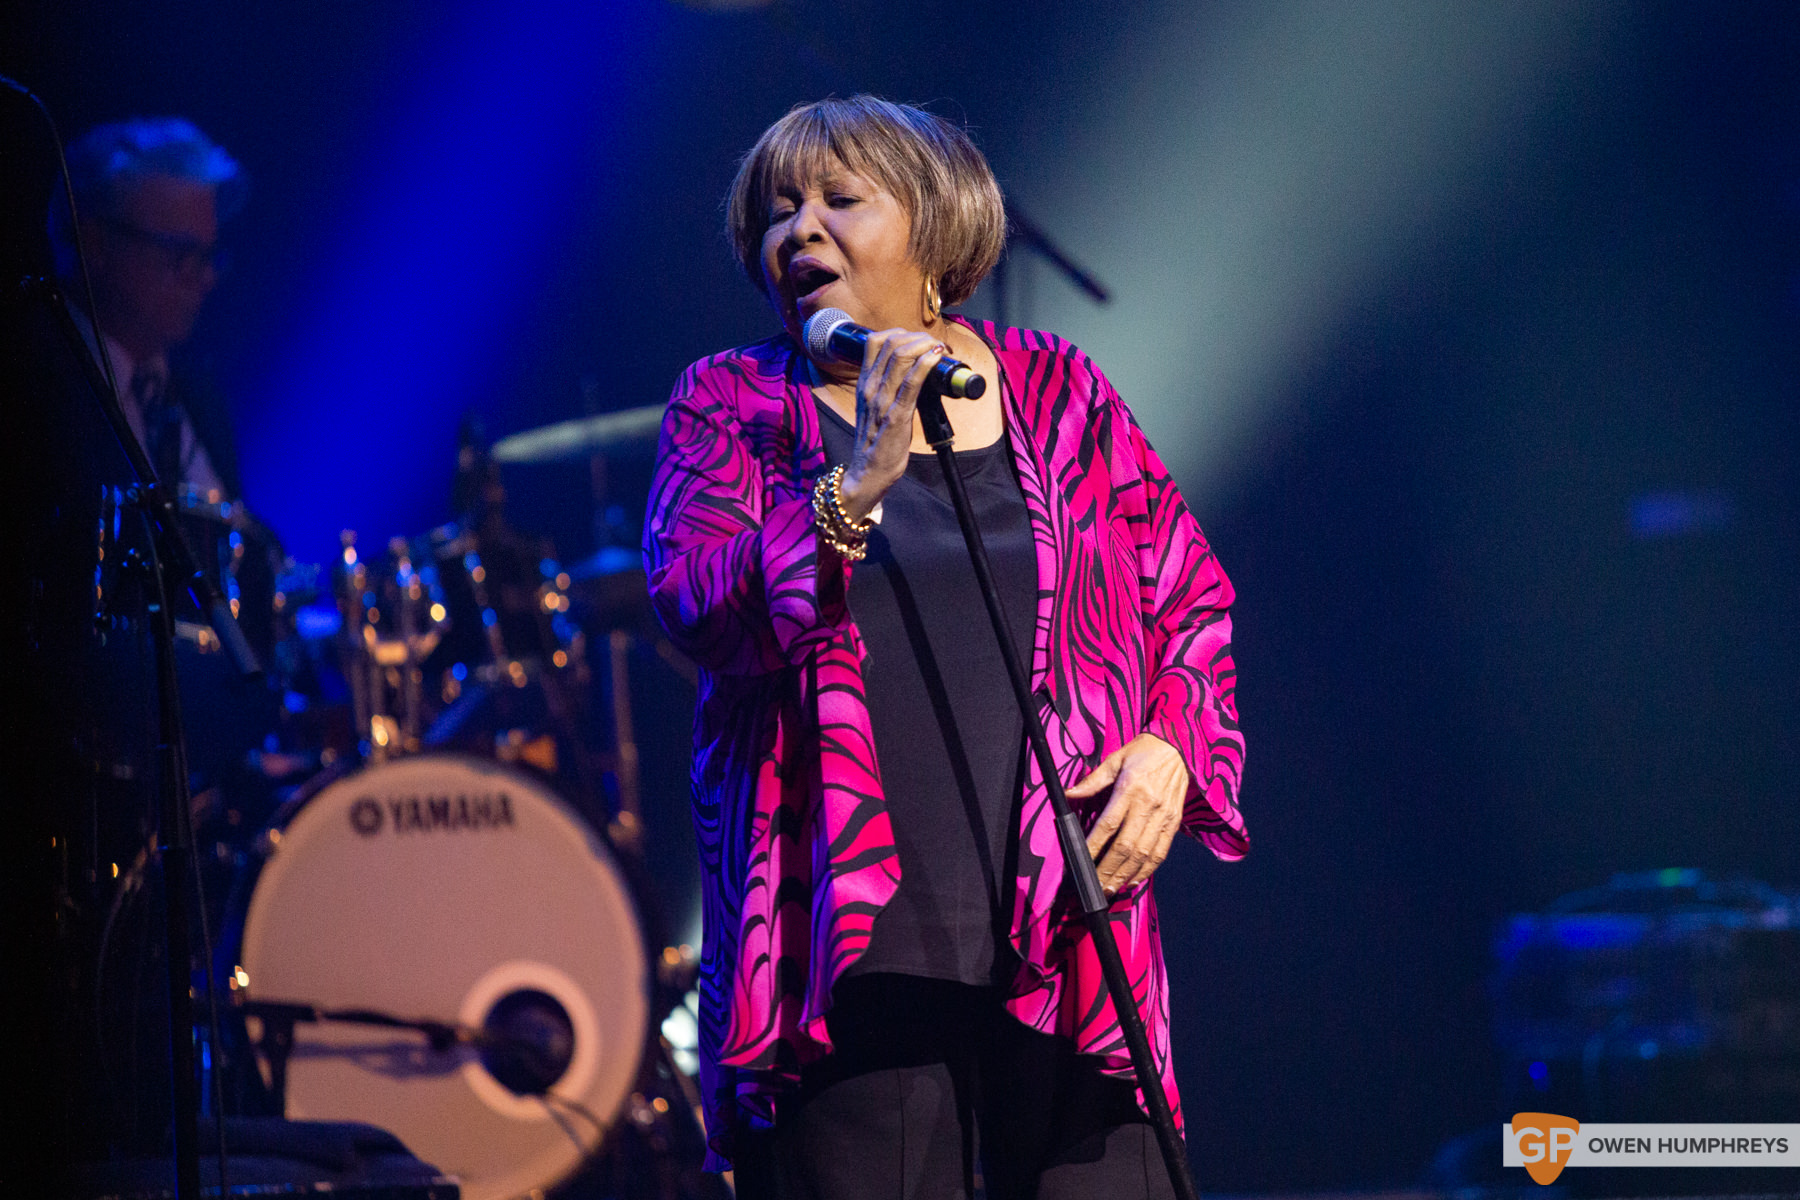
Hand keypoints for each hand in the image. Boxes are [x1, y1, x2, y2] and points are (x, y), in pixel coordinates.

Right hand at [834, 328, 946, 521]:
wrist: (867, 473)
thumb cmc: (876, 441)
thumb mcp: (876, 407)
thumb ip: (889, 387)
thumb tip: (914, 371)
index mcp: (865, 383)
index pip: (875, 340)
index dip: (901, 333)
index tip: (920, 342)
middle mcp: (870, 387)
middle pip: (891, 342)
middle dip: (918, 336)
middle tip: (936, 345)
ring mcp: (881, 400)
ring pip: (901, 356)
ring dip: (925, 345)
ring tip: (940, 349)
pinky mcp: (896, 416)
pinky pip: (911, 382)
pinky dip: (926, 364)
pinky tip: (936, 356)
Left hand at [1067, 733, 1189, 898]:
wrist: (1180, 748)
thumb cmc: (1144, 752)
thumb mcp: (1115, 759)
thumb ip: (1092, 780)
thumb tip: (1069, 794)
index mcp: (1131, 788)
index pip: (1109, 824)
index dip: (1094, 846)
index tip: (1080, 860)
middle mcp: (1149, 805)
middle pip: (1126, 846)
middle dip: (1109, 870)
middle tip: (1094, 887)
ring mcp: (1164, 817)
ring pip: (1144, 854)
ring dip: (1126, 876)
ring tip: (1110, 889)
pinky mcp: (1174, 823)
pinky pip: (1161, 852)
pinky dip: (1147, 870)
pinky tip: (1134, 880)